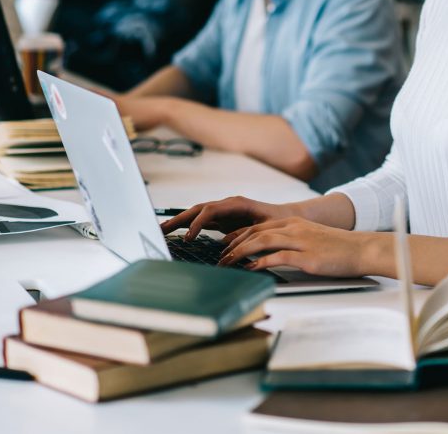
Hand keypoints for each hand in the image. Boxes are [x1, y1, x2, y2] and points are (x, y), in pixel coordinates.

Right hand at [161, 196, 296, 239]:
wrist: (286, 217)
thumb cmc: (278, 221)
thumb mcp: (265, 228)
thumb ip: (246, 233)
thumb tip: (226, 243)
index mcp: (236, 204)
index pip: (209, 211)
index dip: (197, 223)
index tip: (189, 238)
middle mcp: (226, 205)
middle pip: (197, 210)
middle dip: (178, 219)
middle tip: (161, 230)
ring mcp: (223, 212)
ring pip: (196, 215)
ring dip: (180, 222)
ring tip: (162, 232)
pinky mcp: (223, 220)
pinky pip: (202, 222)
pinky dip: (188, 227)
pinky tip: (178, 235)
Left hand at [219, 218, 387, 278]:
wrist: (362, 249)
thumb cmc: (339, 248)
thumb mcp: (312, 239)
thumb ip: (293, 243)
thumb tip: (273, 254)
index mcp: (295, 223)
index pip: (259, 227)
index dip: (239, 235)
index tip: (225, 245)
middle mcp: (294, 228)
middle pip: (255, 232)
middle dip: (234, 245)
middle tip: (220, 257)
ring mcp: (300, 242)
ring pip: (261, 241)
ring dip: (240, 253)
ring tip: (227, 263)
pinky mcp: (307, 257)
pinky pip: (277, 257)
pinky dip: (260, 262)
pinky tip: (249, 269)